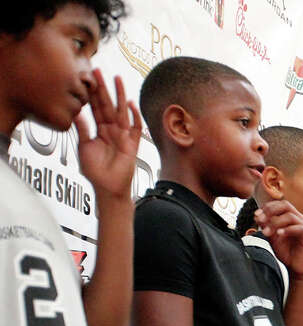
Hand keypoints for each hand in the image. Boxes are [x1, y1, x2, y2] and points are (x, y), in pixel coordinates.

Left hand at [76, 71, 141, 200]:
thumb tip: (76, 112)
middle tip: (98, 71)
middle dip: (103, 88)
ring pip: (121, 111)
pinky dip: (134, 116)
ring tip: (118, 79)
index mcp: (99, 130)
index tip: (88, 77)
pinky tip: (130, 104)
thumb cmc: (96, 172)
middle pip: (108, 105)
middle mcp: (112, 130)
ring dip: (119, 95)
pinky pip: (135, 128)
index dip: (92, 93)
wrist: (108, 189)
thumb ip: (82, 129)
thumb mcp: (84, 147)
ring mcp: (123, 136)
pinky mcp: (132, 145)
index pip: (95, 107)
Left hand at [256, 200, 302, 276]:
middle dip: (270, 211)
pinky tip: (279, 234)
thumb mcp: (272, 237)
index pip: (279, 205)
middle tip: (260, 220)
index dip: (267, 207)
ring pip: (290, 216)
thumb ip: (266, 226)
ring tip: (266, 233)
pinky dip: (287, 230)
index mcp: (291, 217)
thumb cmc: (286, 252)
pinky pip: (299, 228)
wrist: (296, 268)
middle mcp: (300, 219)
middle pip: (285, 205)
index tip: (256, 216)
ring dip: (275, 223)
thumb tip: (257, 216)